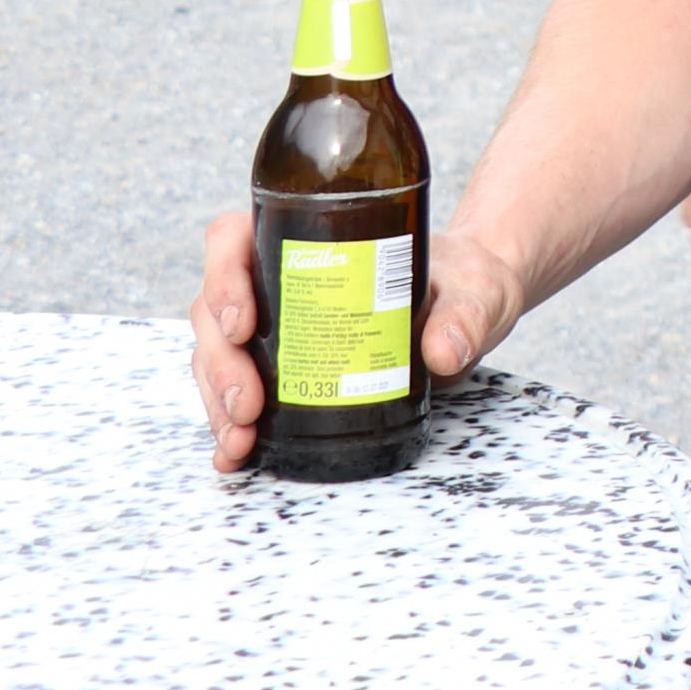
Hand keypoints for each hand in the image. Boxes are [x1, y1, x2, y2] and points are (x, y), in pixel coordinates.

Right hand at [191, 210, 528, 470]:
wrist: (474, 306)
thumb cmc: (465, 282)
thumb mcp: (475, 290)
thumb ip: (466, 316)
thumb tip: (444, 353)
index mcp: (308, 236)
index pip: (234, 240)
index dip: (223, 279)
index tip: (243, 324)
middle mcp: (277, 279)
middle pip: (215, 310)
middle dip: (221, 363)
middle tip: (247, 405)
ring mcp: (274, 324)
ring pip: (216, 354)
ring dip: (217, 400)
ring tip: (240, 438)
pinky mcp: (284, 365)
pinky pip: (237, 388)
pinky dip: (229, 422)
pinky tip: (236, 453)